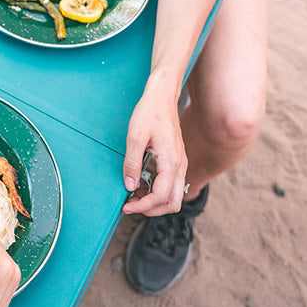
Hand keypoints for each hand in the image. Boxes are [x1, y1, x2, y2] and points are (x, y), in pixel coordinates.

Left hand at [121, 92, 186, 215]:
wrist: (162, 97)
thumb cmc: (149, 113)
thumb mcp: (135, 137)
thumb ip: (132, 164)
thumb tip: (130, 186)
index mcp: (171, 161)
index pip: (160, 196)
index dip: (142, 206)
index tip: (126, 207)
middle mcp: (180, 165)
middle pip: (173, 202)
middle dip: (152, 210)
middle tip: (131, 206)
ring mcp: (181, 163)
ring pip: (174, 196)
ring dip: (156, 202)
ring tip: (134, 197)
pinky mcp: (178, 160)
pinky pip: (173, 185)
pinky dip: (159, 192)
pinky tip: (142, 185)